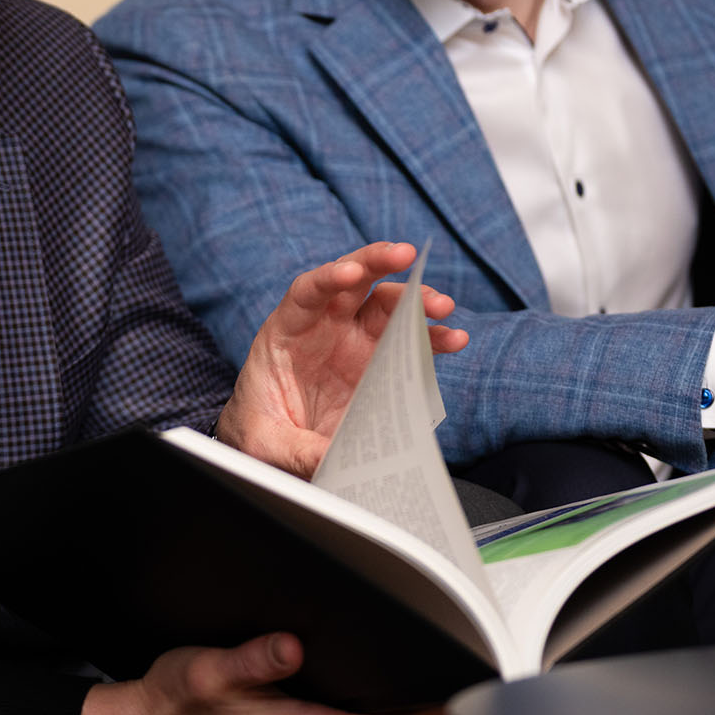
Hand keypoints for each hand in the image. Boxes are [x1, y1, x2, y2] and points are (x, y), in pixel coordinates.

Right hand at [76, 633, 446, 714]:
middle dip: (418, 697)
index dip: (439, 710)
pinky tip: (349, 684)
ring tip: (396, 660)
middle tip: (434, 648)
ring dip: (388, 705)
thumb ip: (256, 658)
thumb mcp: (209, 670)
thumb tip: (290, 645)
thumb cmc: (175, 708)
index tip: (467, 679)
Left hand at [216, 242, 467, 476]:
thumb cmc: (260, 430)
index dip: (328, 278)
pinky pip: (408, 341)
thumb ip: (296, 449)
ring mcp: (353, 341)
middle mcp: (324, 326)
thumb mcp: (267, 444)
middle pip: (353, 281)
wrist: (275, 441)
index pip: (307, 292)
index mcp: (286, 333)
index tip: (350, 272)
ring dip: (415, 298)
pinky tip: (454, 338)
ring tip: (442, 306)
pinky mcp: (378, 361)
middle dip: (379, 262)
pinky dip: (432, 337)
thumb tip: (331, 460)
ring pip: (387, 304)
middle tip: (406, 254)